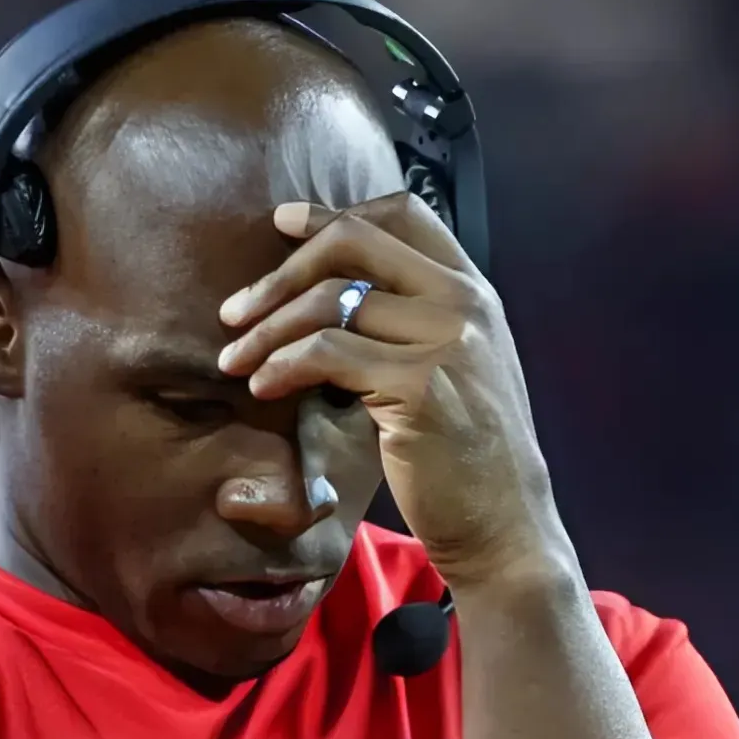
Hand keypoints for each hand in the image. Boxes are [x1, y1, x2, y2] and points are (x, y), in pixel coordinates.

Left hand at [216, 195, 566, 588]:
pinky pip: (327, 353)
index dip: (333, 213)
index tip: (283, 223)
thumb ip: (414, 326)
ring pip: (331, 299)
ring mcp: (444, 341)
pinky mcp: (417, 387)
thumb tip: (338, 299)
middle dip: (281, 270)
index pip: (401, 213)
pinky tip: (264, 386)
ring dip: (267, 328)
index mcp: (473, 292)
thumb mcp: (455, 372)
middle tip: (235, 310)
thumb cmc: (468, 459)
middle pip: (355, 242)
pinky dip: (282, 366)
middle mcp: (463, 303)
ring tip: (234, 359)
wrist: (504, 525)